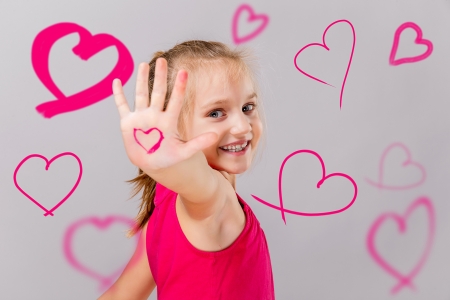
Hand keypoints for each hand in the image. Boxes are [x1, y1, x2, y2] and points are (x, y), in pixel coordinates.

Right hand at [112, 58, 217, 173]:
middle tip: (163, 60)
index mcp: (169, 120)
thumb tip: (215, 135)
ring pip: (141, 95)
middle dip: (160, 77)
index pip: (176, 100)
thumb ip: (198, 143)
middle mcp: (155, 115)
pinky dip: (118, 95)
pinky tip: (117, 82)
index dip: (180, 87)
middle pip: (158, 92)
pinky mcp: (128, 123)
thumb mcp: (185, 152)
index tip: (184, 72)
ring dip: (142, 80)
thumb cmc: (171, 158)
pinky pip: (122, 106)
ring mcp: (142, 118)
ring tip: (144, 64)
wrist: (154, 165)